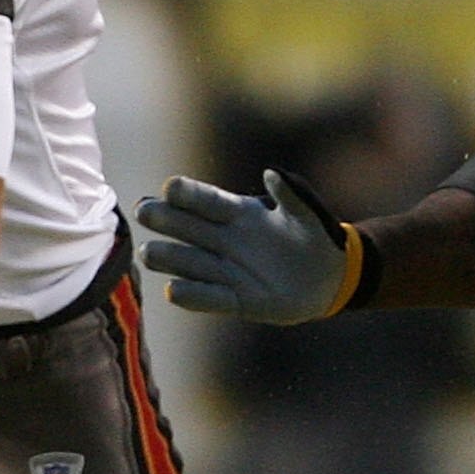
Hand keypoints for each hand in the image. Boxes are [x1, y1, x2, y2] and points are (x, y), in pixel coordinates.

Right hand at [137, 170, 353, 322]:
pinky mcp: (234, 300)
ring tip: (149, 253)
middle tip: (145, 212)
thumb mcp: (308, 213)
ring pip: (187, 261)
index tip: (169, 187)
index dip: (188, 193)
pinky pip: (207, 297)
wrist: (329, 278)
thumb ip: (291, 193)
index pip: (206, 200)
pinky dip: (191, 295)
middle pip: (185, 227)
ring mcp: (226, 270)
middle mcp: (224, 239)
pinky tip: (173, 291)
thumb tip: (272, 173)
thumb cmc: (315, 238)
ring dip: (168, 257)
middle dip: (164, 219)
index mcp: (238, 212)